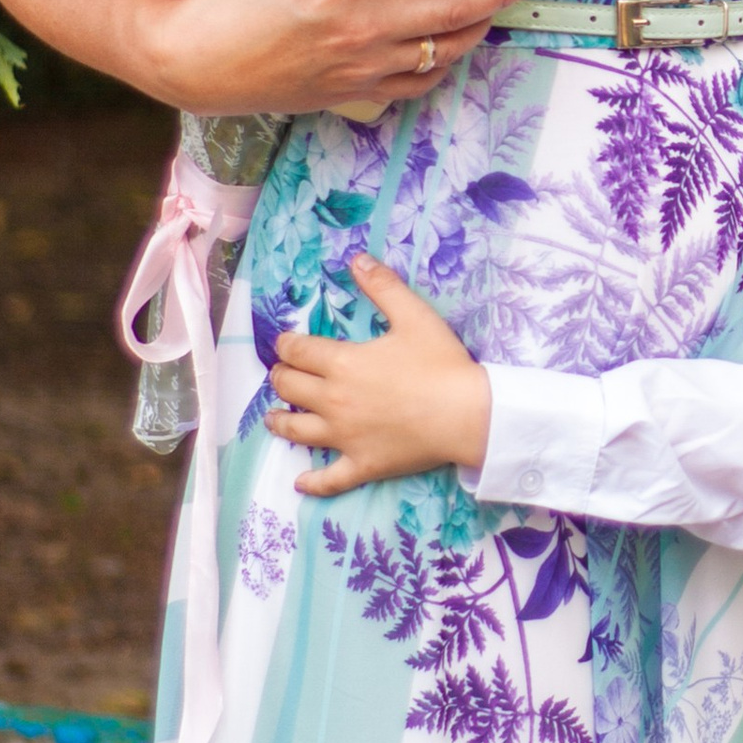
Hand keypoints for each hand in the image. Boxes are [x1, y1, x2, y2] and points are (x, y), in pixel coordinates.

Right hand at [147, 0, 541, 114]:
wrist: (196, 62)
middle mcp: (363, 25)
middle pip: (455, 6)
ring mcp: (363, 66)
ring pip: (446, 48)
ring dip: (478, 25)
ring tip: (492, 5)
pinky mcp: (355, 94)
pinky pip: (420, 81)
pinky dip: (443, 62)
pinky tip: (449, 45)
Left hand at [265, 254, 492, 491]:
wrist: (468, 414)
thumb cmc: (442, 364)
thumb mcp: (414, 315)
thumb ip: (382, 286)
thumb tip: (357, 259)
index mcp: (342, 363)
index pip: (297, 350)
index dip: (286, 344)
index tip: (286, 342)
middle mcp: (333, 400)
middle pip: (289, 388)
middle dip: (281, 377)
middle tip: (282, 374)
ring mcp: (344, 437)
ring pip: (297, 430)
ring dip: (280, 422)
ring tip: (274, 418)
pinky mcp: (362, 464)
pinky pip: (329, 478)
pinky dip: (312, 482)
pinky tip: (300, 483)